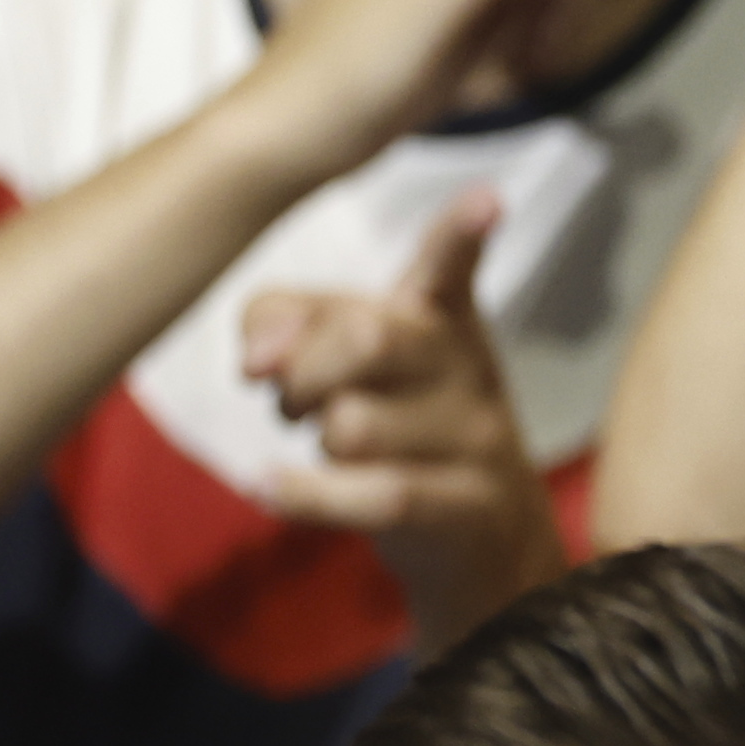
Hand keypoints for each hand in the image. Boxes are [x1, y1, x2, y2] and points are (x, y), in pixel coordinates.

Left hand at [242, 189, 569, 649]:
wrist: (487, 545)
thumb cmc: (402, 435)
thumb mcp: (349, 367)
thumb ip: (287, 324)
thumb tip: (257, 358)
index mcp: (443, 322)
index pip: (451, 270)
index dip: (463, 234)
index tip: (486, 201)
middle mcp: (468, 371)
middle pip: (367, 338)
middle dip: (300, 371)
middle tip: (290, 401)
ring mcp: (475, 441)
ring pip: (355, 424)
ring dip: (314, 441)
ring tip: (326, 449)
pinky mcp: (466, 508)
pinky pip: (376, 494)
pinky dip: (306, 494)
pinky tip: (269, 488)